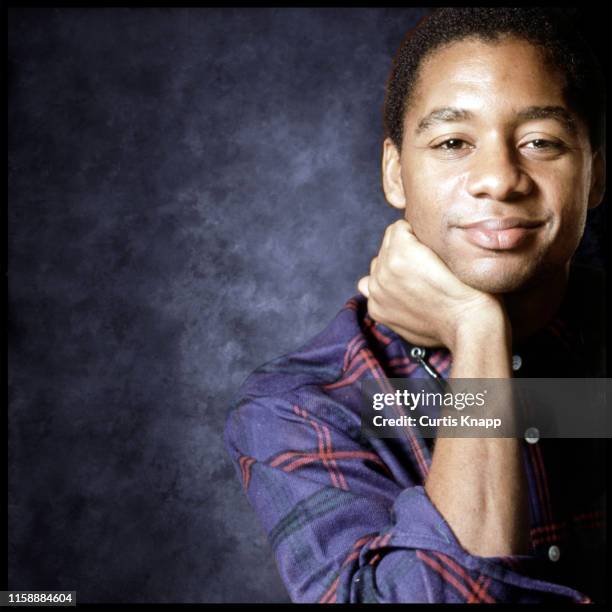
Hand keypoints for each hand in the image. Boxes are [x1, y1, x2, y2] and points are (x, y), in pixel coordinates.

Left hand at [357, 220, 504, 349]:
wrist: (468, 324)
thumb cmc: (467, 286)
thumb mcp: (450, 249)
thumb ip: (422, 238)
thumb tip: (411, 234)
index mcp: (401, 250)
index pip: (398, 227)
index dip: (416, 234)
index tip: (427, 246)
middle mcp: (383, 269)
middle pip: (386, 246)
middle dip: (402, 250)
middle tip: (424, 265)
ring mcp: (377, 290)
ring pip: (378, 265)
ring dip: (391, 268)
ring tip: (415, 280)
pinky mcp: (376, 308)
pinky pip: (369, 287)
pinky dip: (384, 288)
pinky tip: (403, 293)